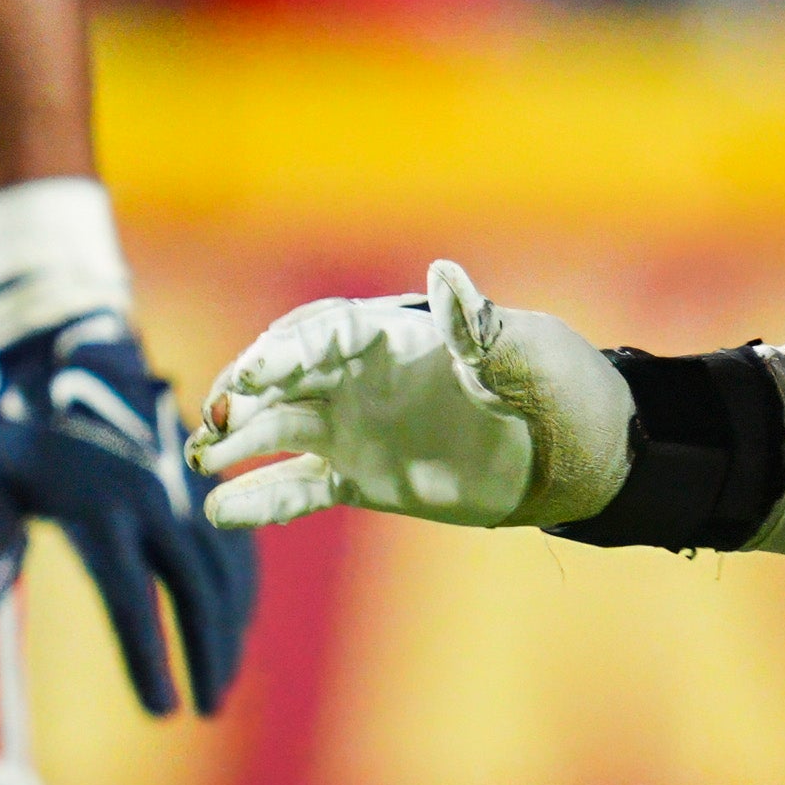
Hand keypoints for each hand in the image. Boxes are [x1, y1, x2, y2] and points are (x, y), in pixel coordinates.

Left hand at [0, 316, 256, 715]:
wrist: (76, 354)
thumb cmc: (22, 430)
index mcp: (100, 512)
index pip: (133, 604)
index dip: (151, 663)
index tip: (161, 712)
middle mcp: (155, 504)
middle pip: (197, 596)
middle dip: (209, 657)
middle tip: (209, 710)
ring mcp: (187, 491)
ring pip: (227, 573)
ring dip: (230, 631)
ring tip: (222, 682)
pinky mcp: (206, 482)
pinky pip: (237, 544)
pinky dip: (242, 590)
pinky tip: (236, 622)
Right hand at [190, 262, 632, 532]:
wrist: (581, 458)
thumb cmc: (562, 391)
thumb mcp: (529, 357)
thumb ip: (480, 328)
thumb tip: (445, 274)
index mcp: (396, 336)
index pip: (322, 333)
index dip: (287, 350)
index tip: (259, 371)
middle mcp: (361, 377)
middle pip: (283, 376)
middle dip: (247, 391)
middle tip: (217, 417)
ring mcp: (356, 427)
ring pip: (278, 427)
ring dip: (237, 439)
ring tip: (202, 460)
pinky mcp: (361, 477)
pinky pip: (299, 485)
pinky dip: (261, 498)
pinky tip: (220, 510)